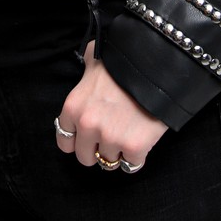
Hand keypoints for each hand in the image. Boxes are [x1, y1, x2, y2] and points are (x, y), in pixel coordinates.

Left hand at [55, 41, 168, 169]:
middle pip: (85, 158)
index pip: (65, 141)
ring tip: (128, 132)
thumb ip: (86, 68)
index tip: (89, 135)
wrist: (155, 62)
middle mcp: (88, 125)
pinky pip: (131, 165)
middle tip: (111, 134)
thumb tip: (87, 67)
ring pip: (109, 162)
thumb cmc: (123, 57)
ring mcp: (111, 138)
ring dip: (118, 151)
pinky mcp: (134, 147)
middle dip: (97, 148)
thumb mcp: (96, 55)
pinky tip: (141, 139)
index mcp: (73, 107)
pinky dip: (136, 156)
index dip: (78, 139)